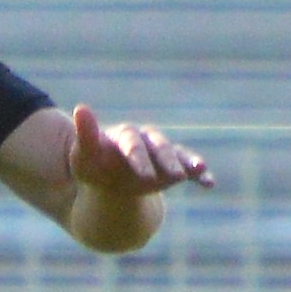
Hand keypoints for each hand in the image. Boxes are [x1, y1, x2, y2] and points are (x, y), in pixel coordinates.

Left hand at [69, 105, 207, 201]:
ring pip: (177, 154)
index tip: (142, 174)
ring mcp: (162, 154)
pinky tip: (209, 183)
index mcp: (125, 136)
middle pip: (159, 147)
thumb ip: (86, 135)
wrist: (108, 181)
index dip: (138, 156)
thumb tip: (80, 108)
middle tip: (172, 176)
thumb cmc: (94, 167)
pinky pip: (190, 169)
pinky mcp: (174, 168)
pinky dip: (200, 174)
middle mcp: (147, 140)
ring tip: (199, 169)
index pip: (132, 142)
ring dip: (188, 162)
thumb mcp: (85, 155)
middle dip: (166, 161)